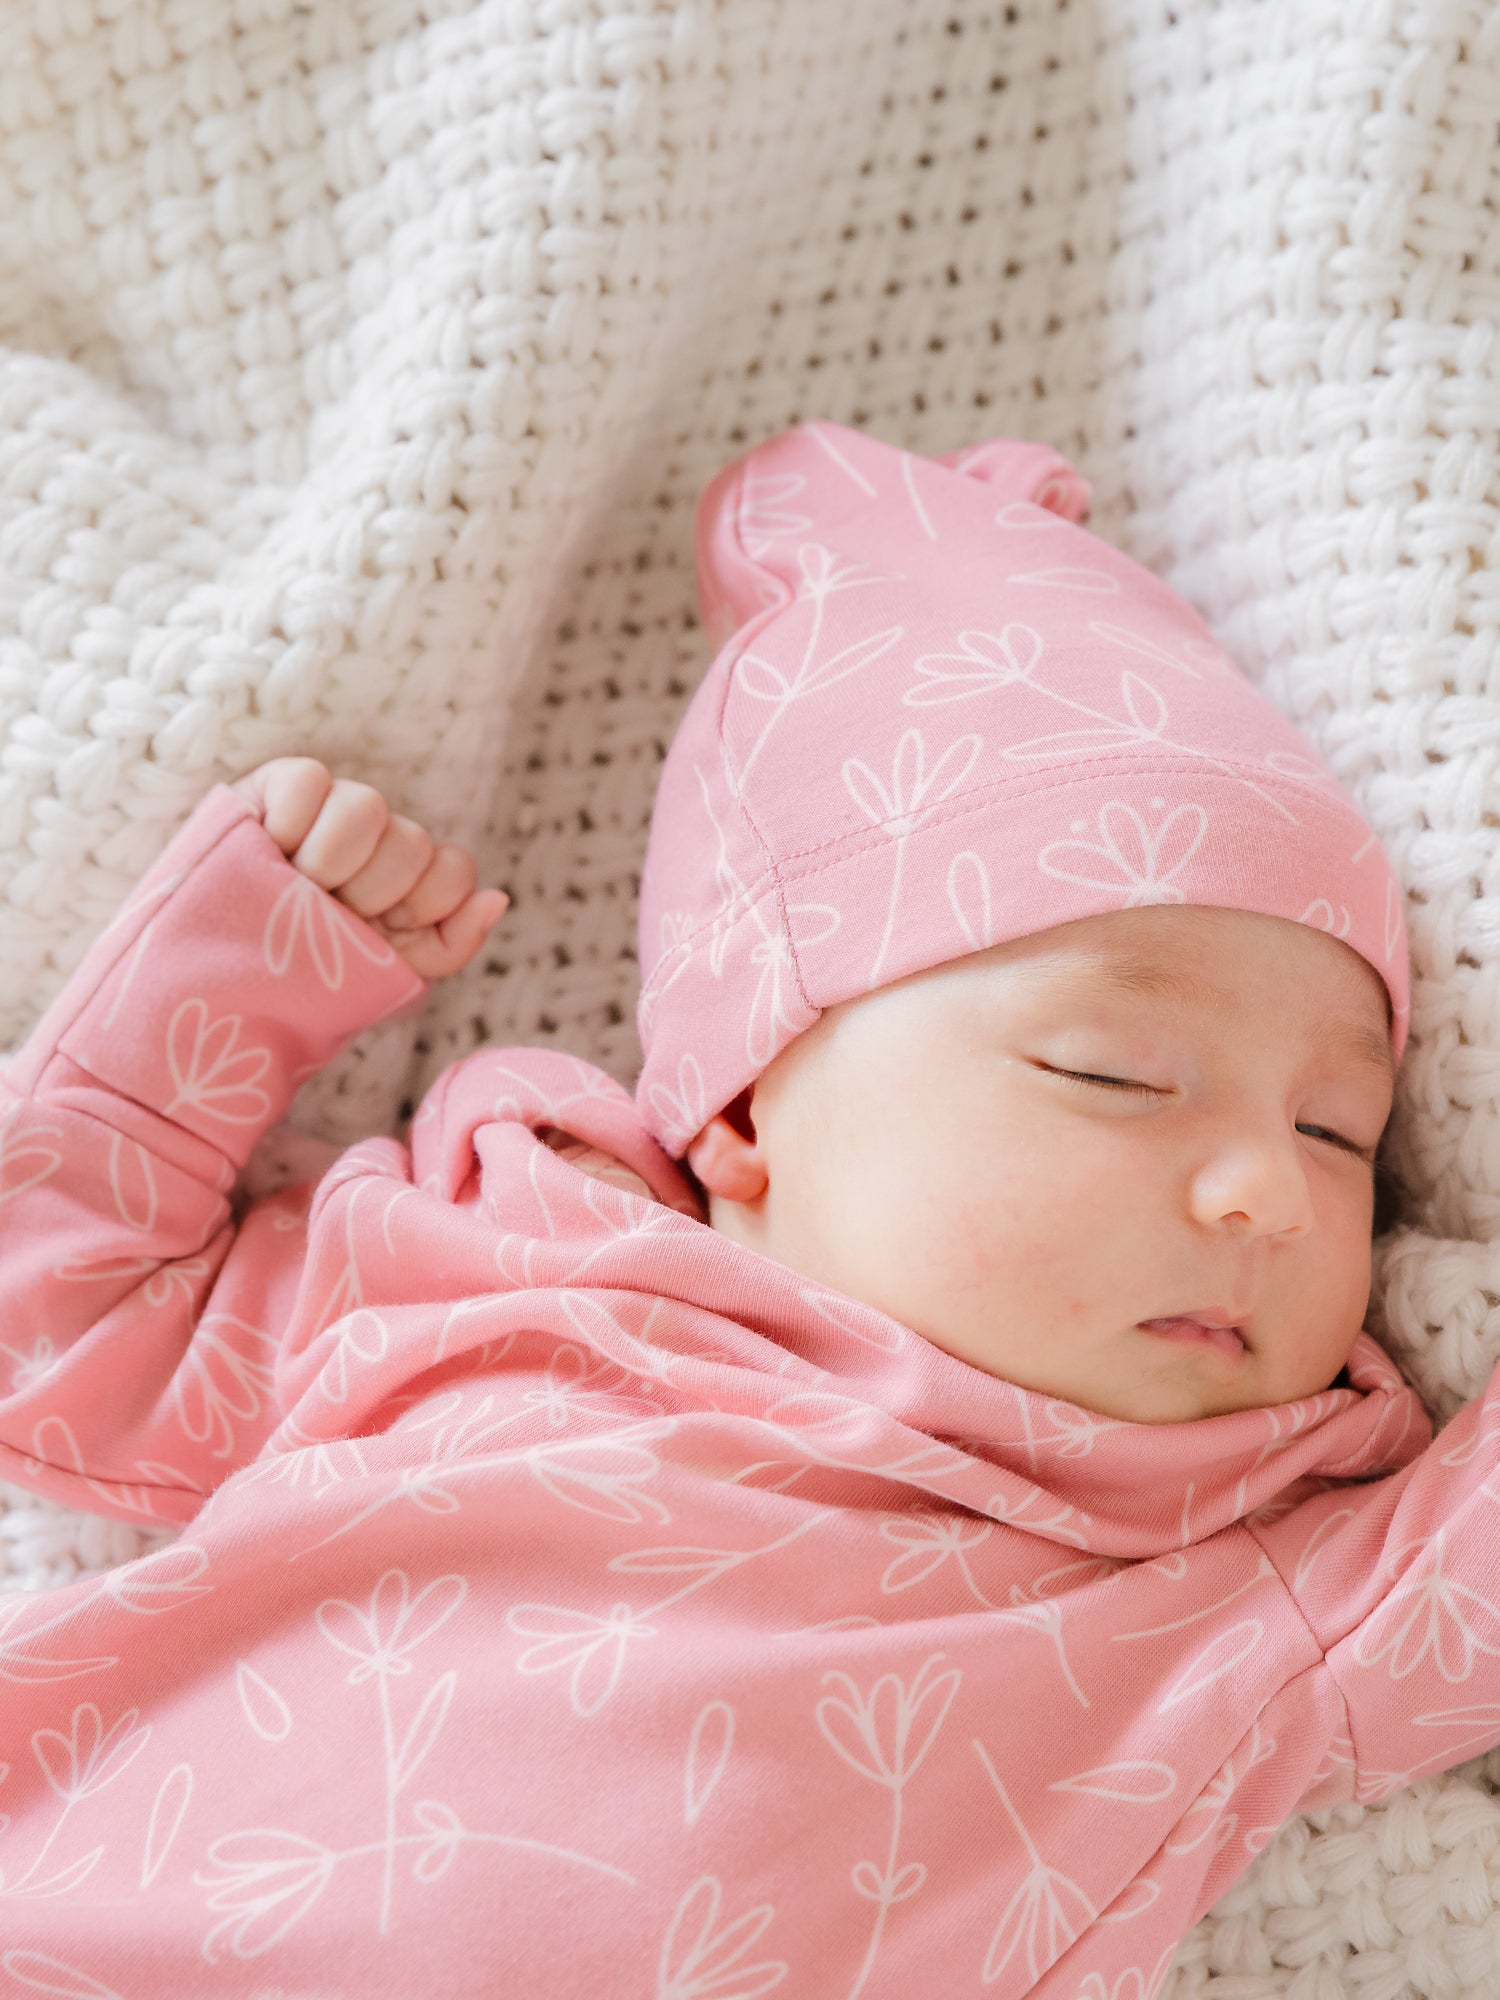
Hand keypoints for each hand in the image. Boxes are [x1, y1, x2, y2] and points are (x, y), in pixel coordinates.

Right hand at [231, 758, 507, 980]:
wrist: (209, 994)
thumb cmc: (294, 985)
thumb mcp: (380, 979)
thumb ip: (447, 945)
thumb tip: (499, 897)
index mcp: (403, 884)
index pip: (453, 868)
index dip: (425, 904)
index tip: (380, 932)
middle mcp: (372, 842)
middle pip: (411, 841)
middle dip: (368, 894)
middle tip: (323, 917)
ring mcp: (324, 811)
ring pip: (367, 807)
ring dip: (330, 862)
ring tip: (293, 891)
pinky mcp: (272, 788)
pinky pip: (310, 781)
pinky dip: (291, 824)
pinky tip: (269, 854)